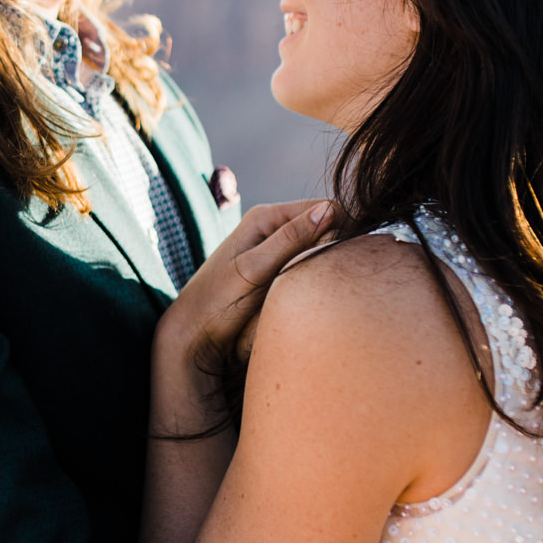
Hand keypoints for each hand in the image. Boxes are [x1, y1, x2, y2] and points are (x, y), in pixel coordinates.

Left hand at [152, 199, 336, 433]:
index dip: (345, 227)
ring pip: (320, 246)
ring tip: (331, 284)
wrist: (192, 334)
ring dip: (330, 261)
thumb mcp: (254, 270)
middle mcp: (271, 227)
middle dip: (339, 244)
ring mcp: (274, 248)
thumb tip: (329, 210)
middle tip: (340, 275)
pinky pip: (309, 263)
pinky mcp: (276, 269)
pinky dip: (318, 273)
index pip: (326, 208)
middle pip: (326, 225)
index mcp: (265, 217)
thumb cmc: (217, 302)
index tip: (350, 256)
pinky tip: (318, 290)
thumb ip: (290, 240)